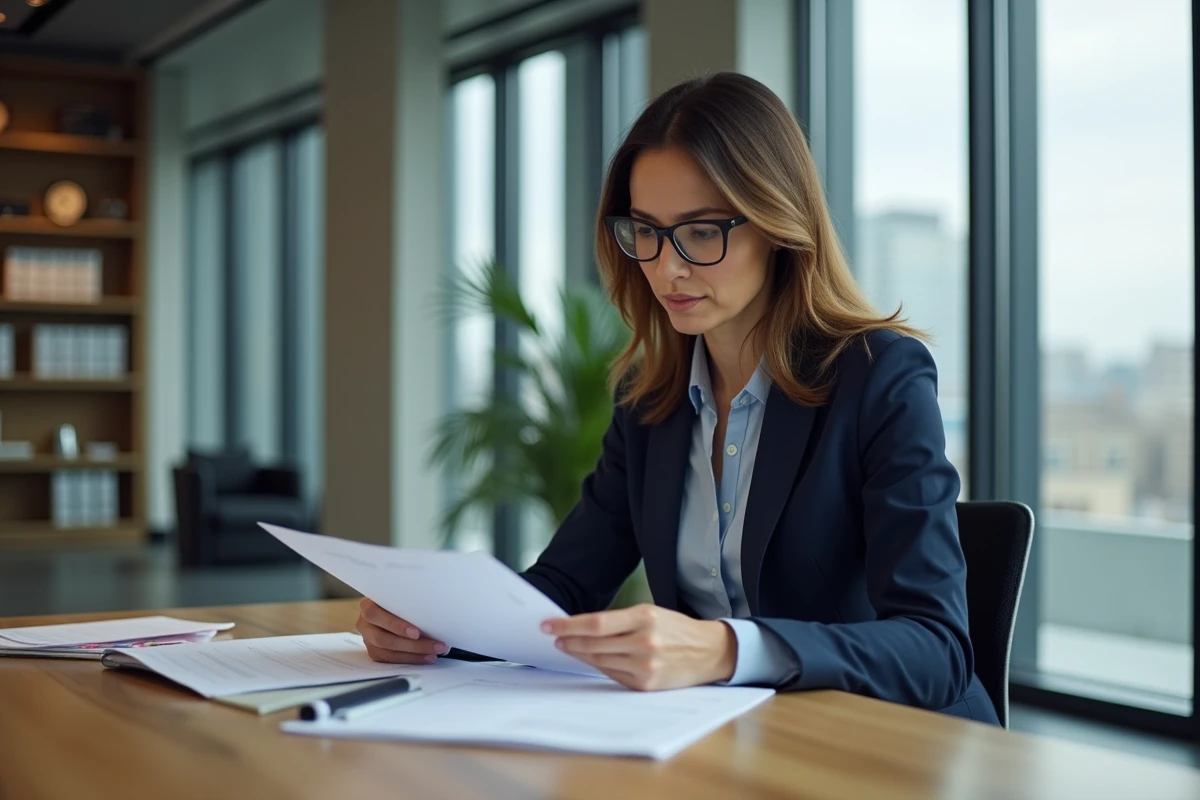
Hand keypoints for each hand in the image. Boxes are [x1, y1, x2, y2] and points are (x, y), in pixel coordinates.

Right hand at [355, 598, 448, 663]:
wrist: (391, 607)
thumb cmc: (399, 600)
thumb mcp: (401, 596)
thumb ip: (408, 602)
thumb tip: (434, 611)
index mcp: (368, 605)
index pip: (375, 615)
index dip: (395, 625)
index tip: (416, 632)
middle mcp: (364, 623)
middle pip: (383, 638)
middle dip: (411, 644)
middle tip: (433, 645)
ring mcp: (368, 639)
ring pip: (388, 652)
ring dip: (415, 654)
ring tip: (434, 652)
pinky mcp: (374, 652)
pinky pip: (391, 660)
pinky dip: (411, 659)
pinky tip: (426, 657)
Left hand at [542, 604, 736, 690]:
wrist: (709, 652)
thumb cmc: (676, 629)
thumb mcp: (651, 614)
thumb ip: (620, 621)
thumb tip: (582, 627)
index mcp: (645, 617)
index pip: (596, 623)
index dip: (568, 625)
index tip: (549, 624)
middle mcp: (644, 642)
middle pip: (594, 643)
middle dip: (568, 640)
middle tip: (553, 636)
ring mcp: (645, 665)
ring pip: (599, 660)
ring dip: (579, 654)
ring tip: (566, 646)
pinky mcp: (646, 684)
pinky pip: (612, 674)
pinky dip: (598, 666)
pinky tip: (589, 659)